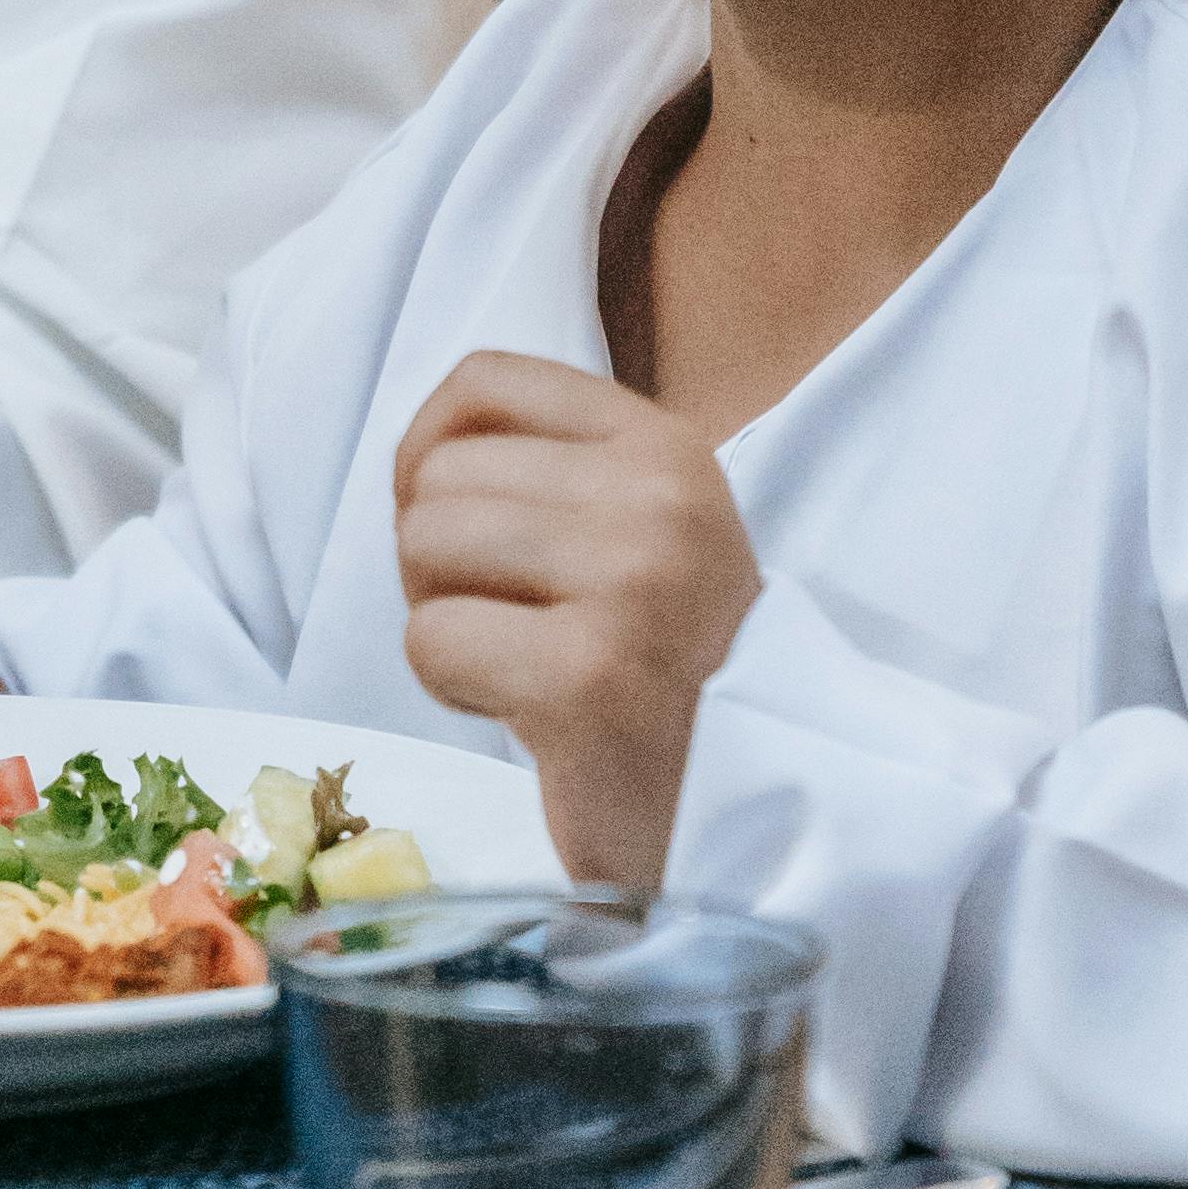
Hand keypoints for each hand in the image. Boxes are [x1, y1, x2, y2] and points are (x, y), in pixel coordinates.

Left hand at [392, 349, 760, 890]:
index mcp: (667, 449)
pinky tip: (522, 712)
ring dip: (442, 616)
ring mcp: (628, 584)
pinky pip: (434, 639)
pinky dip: (452, 685)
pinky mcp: (586, 677)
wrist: (766, 807)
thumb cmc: (677, 673)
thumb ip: (559, 474)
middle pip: (439, 475)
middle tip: (504, 622)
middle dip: (438, 557)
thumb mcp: (650, 533)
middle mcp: (656, 501)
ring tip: (514, 663)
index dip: (429, 447)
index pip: (485, 381)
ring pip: (425, 544)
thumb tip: (421, 456)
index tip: (453, 518)